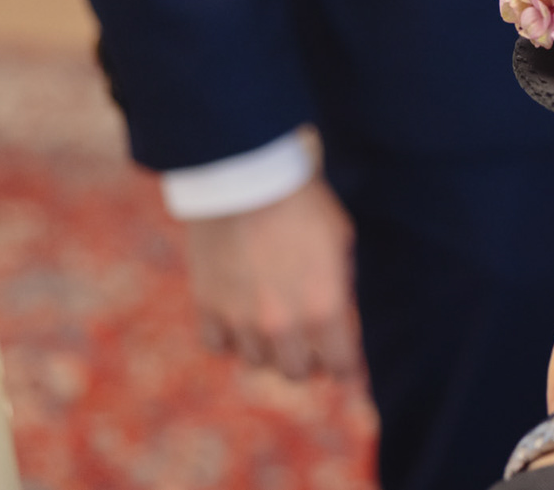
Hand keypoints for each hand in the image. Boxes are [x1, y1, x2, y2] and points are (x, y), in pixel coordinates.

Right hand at [184, 176, 361, 380]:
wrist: (247, 181)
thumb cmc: (303, 205)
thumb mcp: (340, 241)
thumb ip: (340, 284)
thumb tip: (339, 311)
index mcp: (324, 309)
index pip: (339, 365)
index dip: (345, 368)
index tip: (346, 368)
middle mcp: (282, 325)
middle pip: (294, 371)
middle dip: (307, 362)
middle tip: (310, 347)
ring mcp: (241, 319)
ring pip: (256, 361)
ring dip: (268, 349)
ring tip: (275, 327)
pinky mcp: (208, 306)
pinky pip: (219, 345)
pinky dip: (230, 339)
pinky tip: (240, 322)